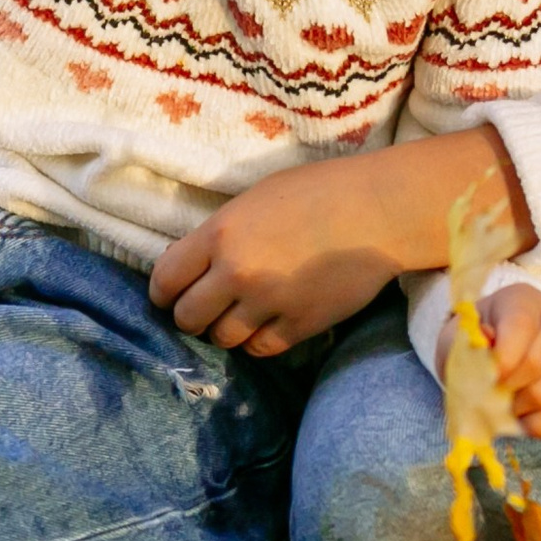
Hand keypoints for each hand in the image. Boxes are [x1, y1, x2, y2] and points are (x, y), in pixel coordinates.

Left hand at [150, 155, 405, 355]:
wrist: (376, 212)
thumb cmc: (317, 192)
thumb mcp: (254, 200)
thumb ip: (220, 233)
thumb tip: (195, 262)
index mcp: (220, 234)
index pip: (165, 279)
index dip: (163, 292)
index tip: (170, 295)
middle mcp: (237, 273)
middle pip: (188, 317)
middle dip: (191, 315)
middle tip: (204, 308)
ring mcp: (268, 303)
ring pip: (223, 339)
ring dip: (225, 330)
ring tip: (238, 315)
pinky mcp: (299, 326)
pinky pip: (261, 349)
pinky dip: (258, 341)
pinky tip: (266, 324)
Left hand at [439, 283, 540, 437]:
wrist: (500, 349)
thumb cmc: (477, 342)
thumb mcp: (460, 336)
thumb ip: (466, 343)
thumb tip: (487, 348)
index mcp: (523, 300)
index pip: (520, 325)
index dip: (502, 357)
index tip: (486, 376)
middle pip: (538, 362)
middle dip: (508, 386)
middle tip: (491, 392)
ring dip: (521, 408)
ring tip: (505, 403)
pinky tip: (524, 421)